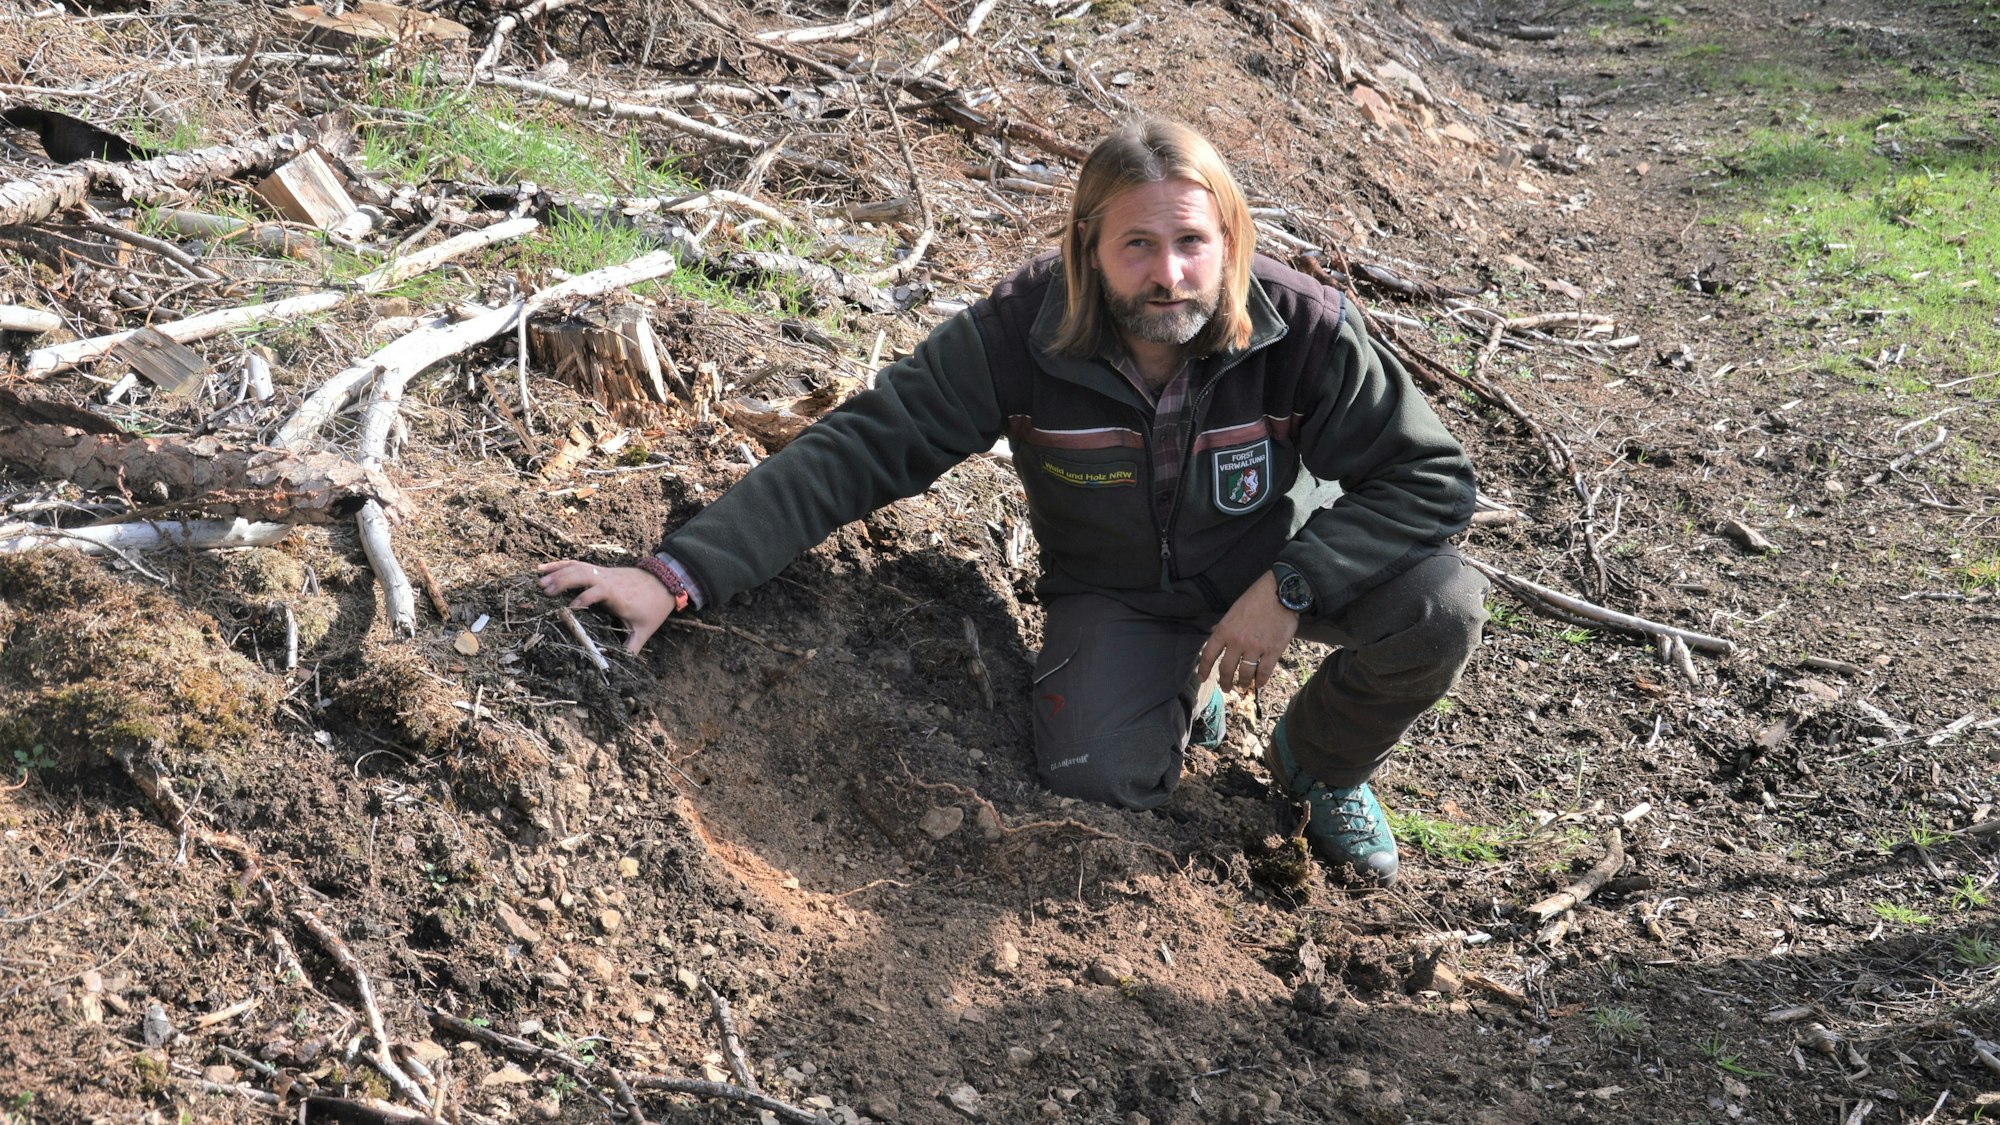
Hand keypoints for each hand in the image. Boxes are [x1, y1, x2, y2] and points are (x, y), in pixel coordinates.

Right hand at [535, 560, 674, 653]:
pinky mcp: (599, 571)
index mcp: (616, 595)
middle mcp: (607, 581)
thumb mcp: (644, 629)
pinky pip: (577, 564)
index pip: (596, 593)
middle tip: (545, 592)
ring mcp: (602, 574)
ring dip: (557, 573)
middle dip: (563, 581)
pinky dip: (559, 565)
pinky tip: (542, 568)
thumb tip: (623, 666)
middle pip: (582, 575)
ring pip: (577, 567)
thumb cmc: (653, 607)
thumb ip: (632, 647)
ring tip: (539, 582)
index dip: (582, 600)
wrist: (665, 582)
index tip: (568, 610)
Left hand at [1197, 571, 1298, 695]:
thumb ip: (1223, 625)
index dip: (1204, 669)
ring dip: (1243, 683)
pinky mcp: (1273, 651)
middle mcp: (1237, 642)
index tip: (1202, 678)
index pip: (1208, 654)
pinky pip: (1264, 672)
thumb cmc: (1256, 598)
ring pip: (1245, 673)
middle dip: (1225, 681)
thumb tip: (1213, 632)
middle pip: (1226, 669)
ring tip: (1243, 686)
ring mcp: (1256, 648)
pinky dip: (1261, 681)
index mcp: (1225, 630)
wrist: (1280, 593)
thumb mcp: (1233, 609)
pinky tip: (1259, 683)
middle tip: (1226, 688)